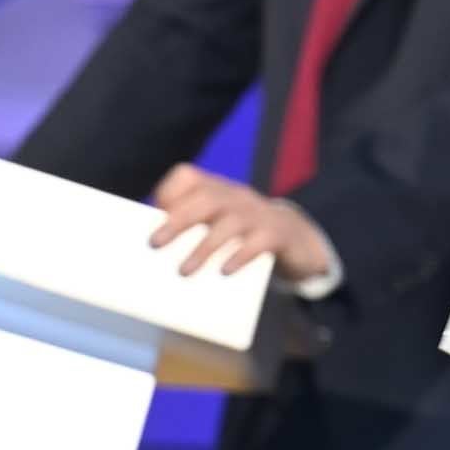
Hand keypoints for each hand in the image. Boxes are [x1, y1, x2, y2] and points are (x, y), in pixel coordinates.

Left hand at [149, 163, 332, 281]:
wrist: (299, 242)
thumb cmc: (244, 238)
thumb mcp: (219, 227)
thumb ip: (192, 234)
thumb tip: (151, 263)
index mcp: (218, 191)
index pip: (189, 177)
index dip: (169, 192)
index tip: (154, 214)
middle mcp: (237, 197)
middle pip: (207, 199)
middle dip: (179, 220)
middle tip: (155, 244)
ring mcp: (260, 214)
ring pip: (231, 223)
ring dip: (204, 247)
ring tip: (184, 272)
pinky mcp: (279, 235)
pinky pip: (260, 241)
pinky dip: (240, 255)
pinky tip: (225, 271)